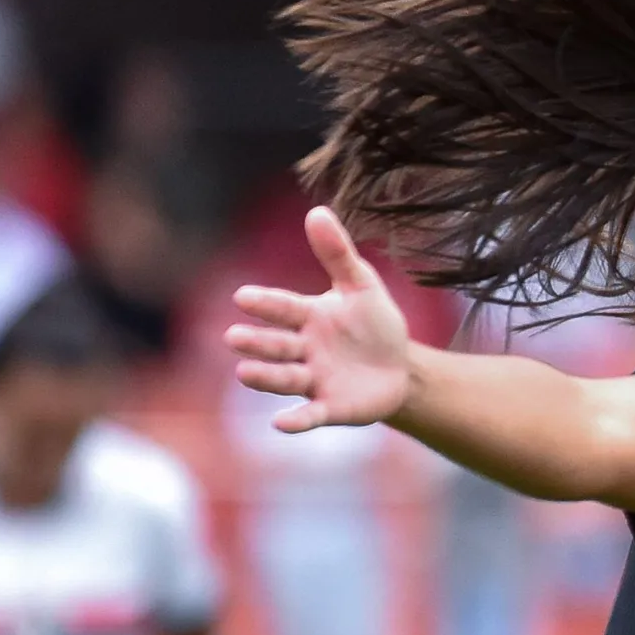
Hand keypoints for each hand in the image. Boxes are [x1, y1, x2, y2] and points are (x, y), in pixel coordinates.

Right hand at [226, 207, 413, 433]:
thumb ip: (338, 253)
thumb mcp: (361, 285)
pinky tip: (280, 424)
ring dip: (265, 377)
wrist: (401, 368)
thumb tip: (316, 211)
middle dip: (257, 342)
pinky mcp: (330, 407)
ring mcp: (314, 380)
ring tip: (243, 372)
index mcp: (308, 317)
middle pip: (277, 345)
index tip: (244, 296)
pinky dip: (295, 420)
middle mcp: (304, 349)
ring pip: (285, 378)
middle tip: (234, 337)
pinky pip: (310, 415)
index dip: (266, 304)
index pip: (284, 308)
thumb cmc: (375, 324)